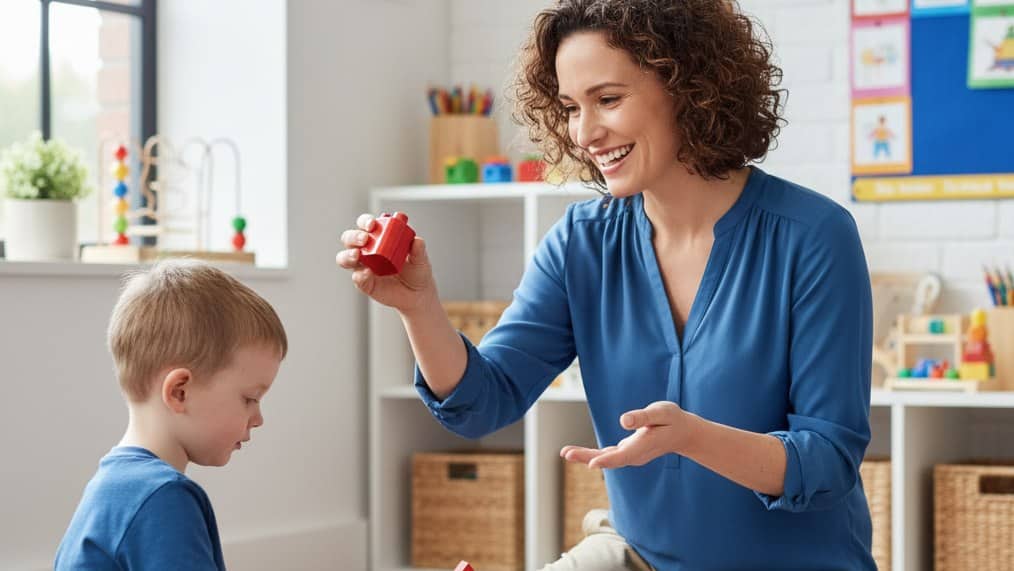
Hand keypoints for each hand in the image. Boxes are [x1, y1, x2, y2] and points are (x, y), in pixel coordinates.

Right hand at [336, 213, 436, 312]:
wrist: (418, 294)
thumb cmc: (417, 271)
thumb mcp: (420, 259)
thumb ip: (419, 250)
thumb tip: (417, 241)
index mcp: (378, 238)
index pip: (365, 225)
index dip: (365, 221)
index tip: (372, 224)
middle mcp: (366, 250)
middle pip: (349, 239)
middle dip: (353, 237)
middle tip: (364, 239)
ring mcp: (363, 267)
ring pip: (345, 258)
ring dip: (348, 255)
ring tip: (357, 255)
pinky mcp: (364, 283)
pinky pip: (357, 278)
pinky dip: (359, 275)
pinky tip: (367, 273)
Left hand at [560, 401, 698, 468]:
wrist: (681, 433)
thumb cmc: (672, 420)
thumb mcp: (662, 412)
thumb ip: (643, 416)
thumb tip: (623, 420)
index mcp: (644, 446)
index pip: (623, 455)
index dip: (607, 460)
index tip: (592, 463)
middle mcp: (635, 455)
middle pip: (609, 459)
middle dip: (587, 457)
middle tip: (566, 453)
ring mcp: (630, 455)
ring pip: (605, 458)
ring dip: (585, 456)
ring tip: (565, 453)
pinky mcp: (626, 452)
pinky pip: (607, 455)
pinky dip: (592, 454)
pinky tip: (577, 453)